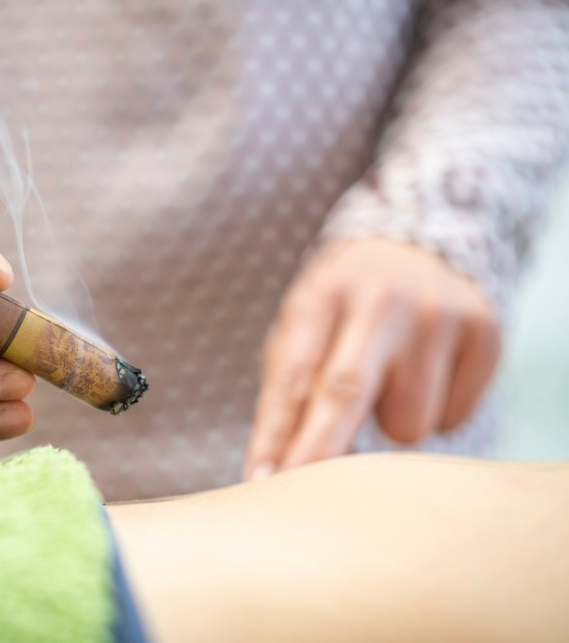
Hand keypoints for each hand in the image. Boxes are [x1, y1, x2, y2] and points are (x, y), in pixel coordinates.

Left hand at [245, 239, 500, 479]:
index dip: (277, 433)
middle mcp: (379, 298)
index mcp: (321, 296)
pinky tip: (427, 373)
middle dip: (321, 450)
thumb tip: (277, 475)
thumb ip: (290, 394)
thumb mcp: (303, 333)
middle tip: (298, 495)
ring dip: (390, 424)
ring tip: (390, 381)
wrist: (412, 251)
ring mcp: (436, 312)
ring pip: (407, 425)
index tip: (261, 481)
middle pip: (348, 391)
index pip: (294, 376)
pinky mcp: (484, 331)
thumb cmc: (339, 316)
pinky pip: (452, 419)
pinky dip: (435, 412)